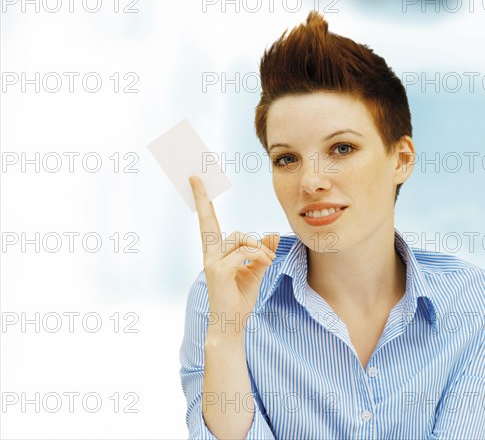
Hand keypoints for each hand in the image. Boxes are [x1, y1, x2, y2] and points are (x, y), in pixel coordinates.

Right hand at [189, 175, 279, 336]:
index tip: (195, 179)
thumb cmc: (240, 297)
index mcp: (216, 253)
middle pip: (235, 233)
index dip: (202, 200)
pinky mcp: (219, 271)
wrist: (231, 323)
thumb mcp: (255, 271)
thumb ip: (261, 252)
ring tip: (268, 264)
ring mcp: (213, 262)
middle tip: (261, 257)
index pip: (208, 221)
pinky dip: (258, 257)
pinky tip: (265, 265)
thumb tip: (271, 235)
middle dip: (253, 243)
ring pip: (241, 240)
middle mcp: (211, 255)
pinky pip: (243, 253)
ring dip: (259, 251)